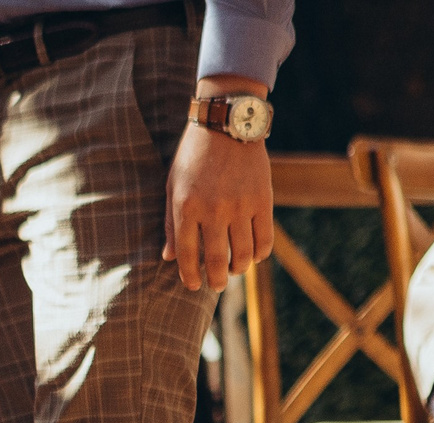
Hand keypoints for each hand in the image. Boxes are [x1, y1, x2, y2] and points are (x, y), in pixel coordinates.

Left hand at [162, 121, 272, 290]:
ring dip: (238, 269)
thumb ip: (170, 223)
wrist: (227, 125)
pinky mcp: (262, 200)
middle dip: (217, 280)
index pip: (187, 255)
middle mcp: (213, 210)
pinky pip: (264, 239)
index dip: (190, 276)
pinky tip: (253, 255)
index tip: (194, 285)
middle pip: (217, 261)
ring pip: (242, 255)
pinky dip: (259, 254)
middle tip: (217, 285)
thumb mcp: (173, 186)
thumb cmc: (194, 157)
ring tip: (234, 270)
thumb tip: (169, 258)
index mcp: (186, 208)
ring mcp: (240, 206)